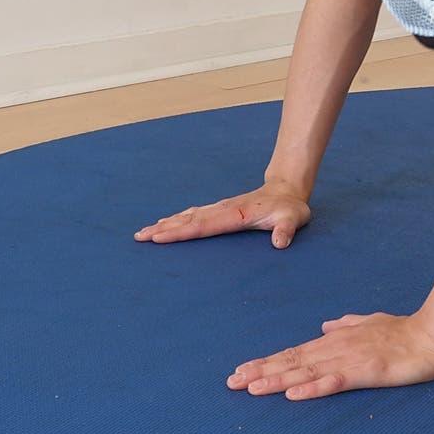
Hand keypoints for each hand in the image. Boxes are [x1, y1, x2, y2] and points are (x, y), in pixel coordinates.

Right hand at [136, 180, 311, 247]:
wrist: (286, 191)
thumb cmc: (290, 208)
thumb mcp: (294, 218)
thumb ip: (286, 230)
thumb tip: (280, 243)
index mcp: (236, 215)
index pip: (204, 226)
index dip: (182, 232)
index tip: (160, 236)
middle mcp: (222, 210)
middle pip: (188, 220)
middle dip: (163, 229)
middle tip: (140, 236)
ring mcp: (219, 208)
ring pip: (187, 216)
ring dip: (165, 224)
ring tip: (144, 232)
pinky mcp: (219, 210)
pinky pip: (193, 215)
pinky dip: (176, 220)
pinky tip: (165, 224)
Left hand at [227, 312, 433, 399]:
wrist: (433, 334)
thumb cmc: (403, 331)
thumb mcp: (370, 324)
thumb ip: (347, 325)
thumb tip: (326, 326)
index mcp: (336, 341)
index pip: (295, 353)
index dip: (268, 362)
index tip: (243, 371)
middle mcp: (336, 349)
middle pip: (292, 361)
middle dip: (261, 372)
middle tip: (232, 382)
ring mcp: (349, 360)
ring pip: (306, 371)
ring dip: (277, 380)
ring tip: (251, 388)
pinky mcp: (366, 372)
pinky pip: (334, 382)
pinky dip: (312, 387)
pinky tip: (293, 394)